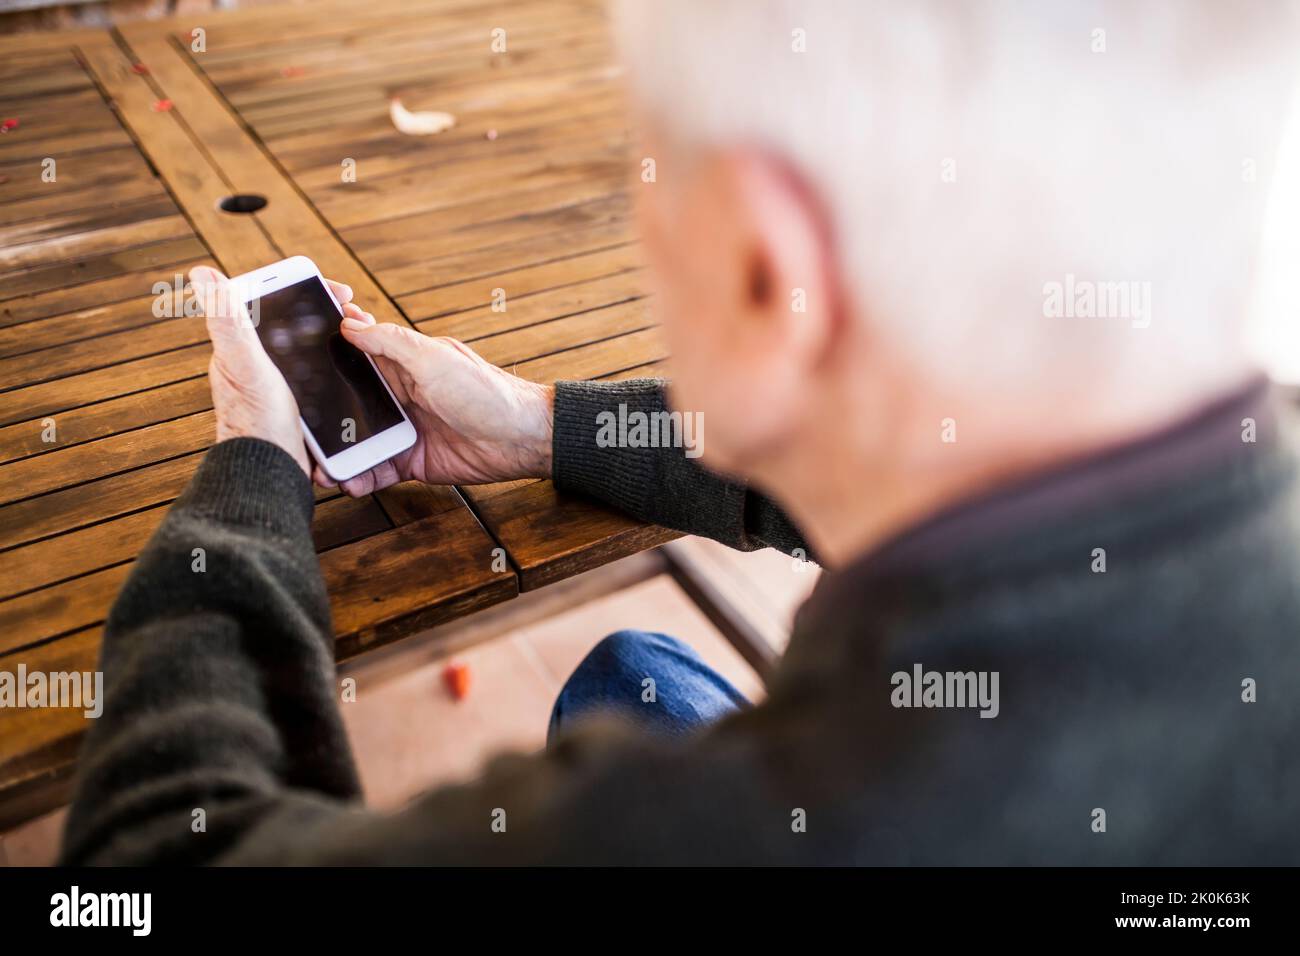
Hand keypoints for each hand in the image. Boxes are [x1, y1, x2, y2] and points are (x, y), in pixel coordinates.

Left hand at [190, 266, 354, 476]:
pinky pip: (326, 382)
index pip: (275, 304)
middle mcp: (260, 367)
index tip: (337, 290)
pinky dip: (344, 372)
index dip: (307, 290)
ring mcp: (281, 389)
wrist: (273, 473)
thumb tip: (201, 273)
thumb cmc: (255, 420)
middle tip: (357, 314)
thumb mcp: (243, 361)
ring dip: (341, 345)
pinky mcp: (300, 411)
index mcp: (243, 350)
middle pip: (299, 328)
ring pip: (315, 355)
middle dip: (330, 316)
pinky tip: (360, 374)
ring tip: (365, 341)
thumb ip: (226, 317)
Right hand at [319, 308, 553, 496]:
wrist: (521, 439)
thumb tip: (349, 322)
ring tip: (319, 468)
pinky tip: (348, 483)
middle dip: (319, 418)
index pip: (352, 353)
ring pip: (355, 440)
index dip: (323, 356)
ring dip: (334, 454)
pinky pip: (375, 468)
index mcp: (399, 361)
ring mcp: (402, 427)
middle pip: (344, 402)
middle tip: (296, 432)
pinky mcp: (410, 459)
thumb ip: (389, 342)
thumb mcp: (433, 358)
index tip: (291, 363)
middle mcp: (396, 393)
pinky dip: (359, 476)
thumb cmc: (485, 391)